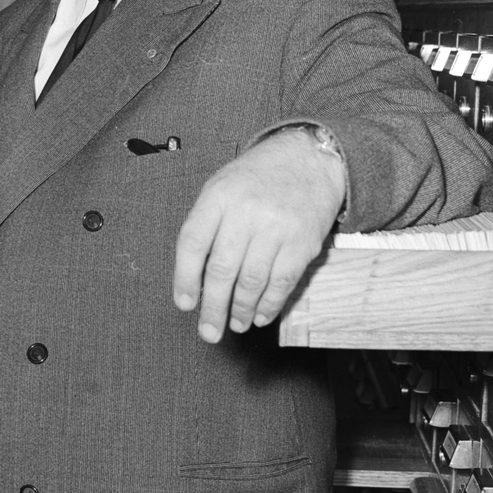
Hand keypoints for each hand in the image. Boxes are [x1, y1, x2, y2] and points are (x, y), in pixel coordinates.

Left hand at [172, 129, 345, 342]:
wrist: (309, 160)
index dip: (184, 277)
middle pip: (222, 268)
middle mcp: (245, 211)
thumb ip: (207, 225)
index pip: (192, 241)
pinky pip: (282, 282)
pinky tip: (260, 316)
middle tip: (208, 332)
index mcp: (218, 195)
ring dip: (240, 310)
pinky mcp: (303, 242)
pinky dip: (270, 305)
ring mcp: (276, 227)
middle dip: (212, 307)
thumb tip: (195, 277)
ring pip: (252, 281)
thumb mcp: (221, 187)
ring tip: (234, 324)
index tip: (184, 304)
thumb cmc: (257, 179)